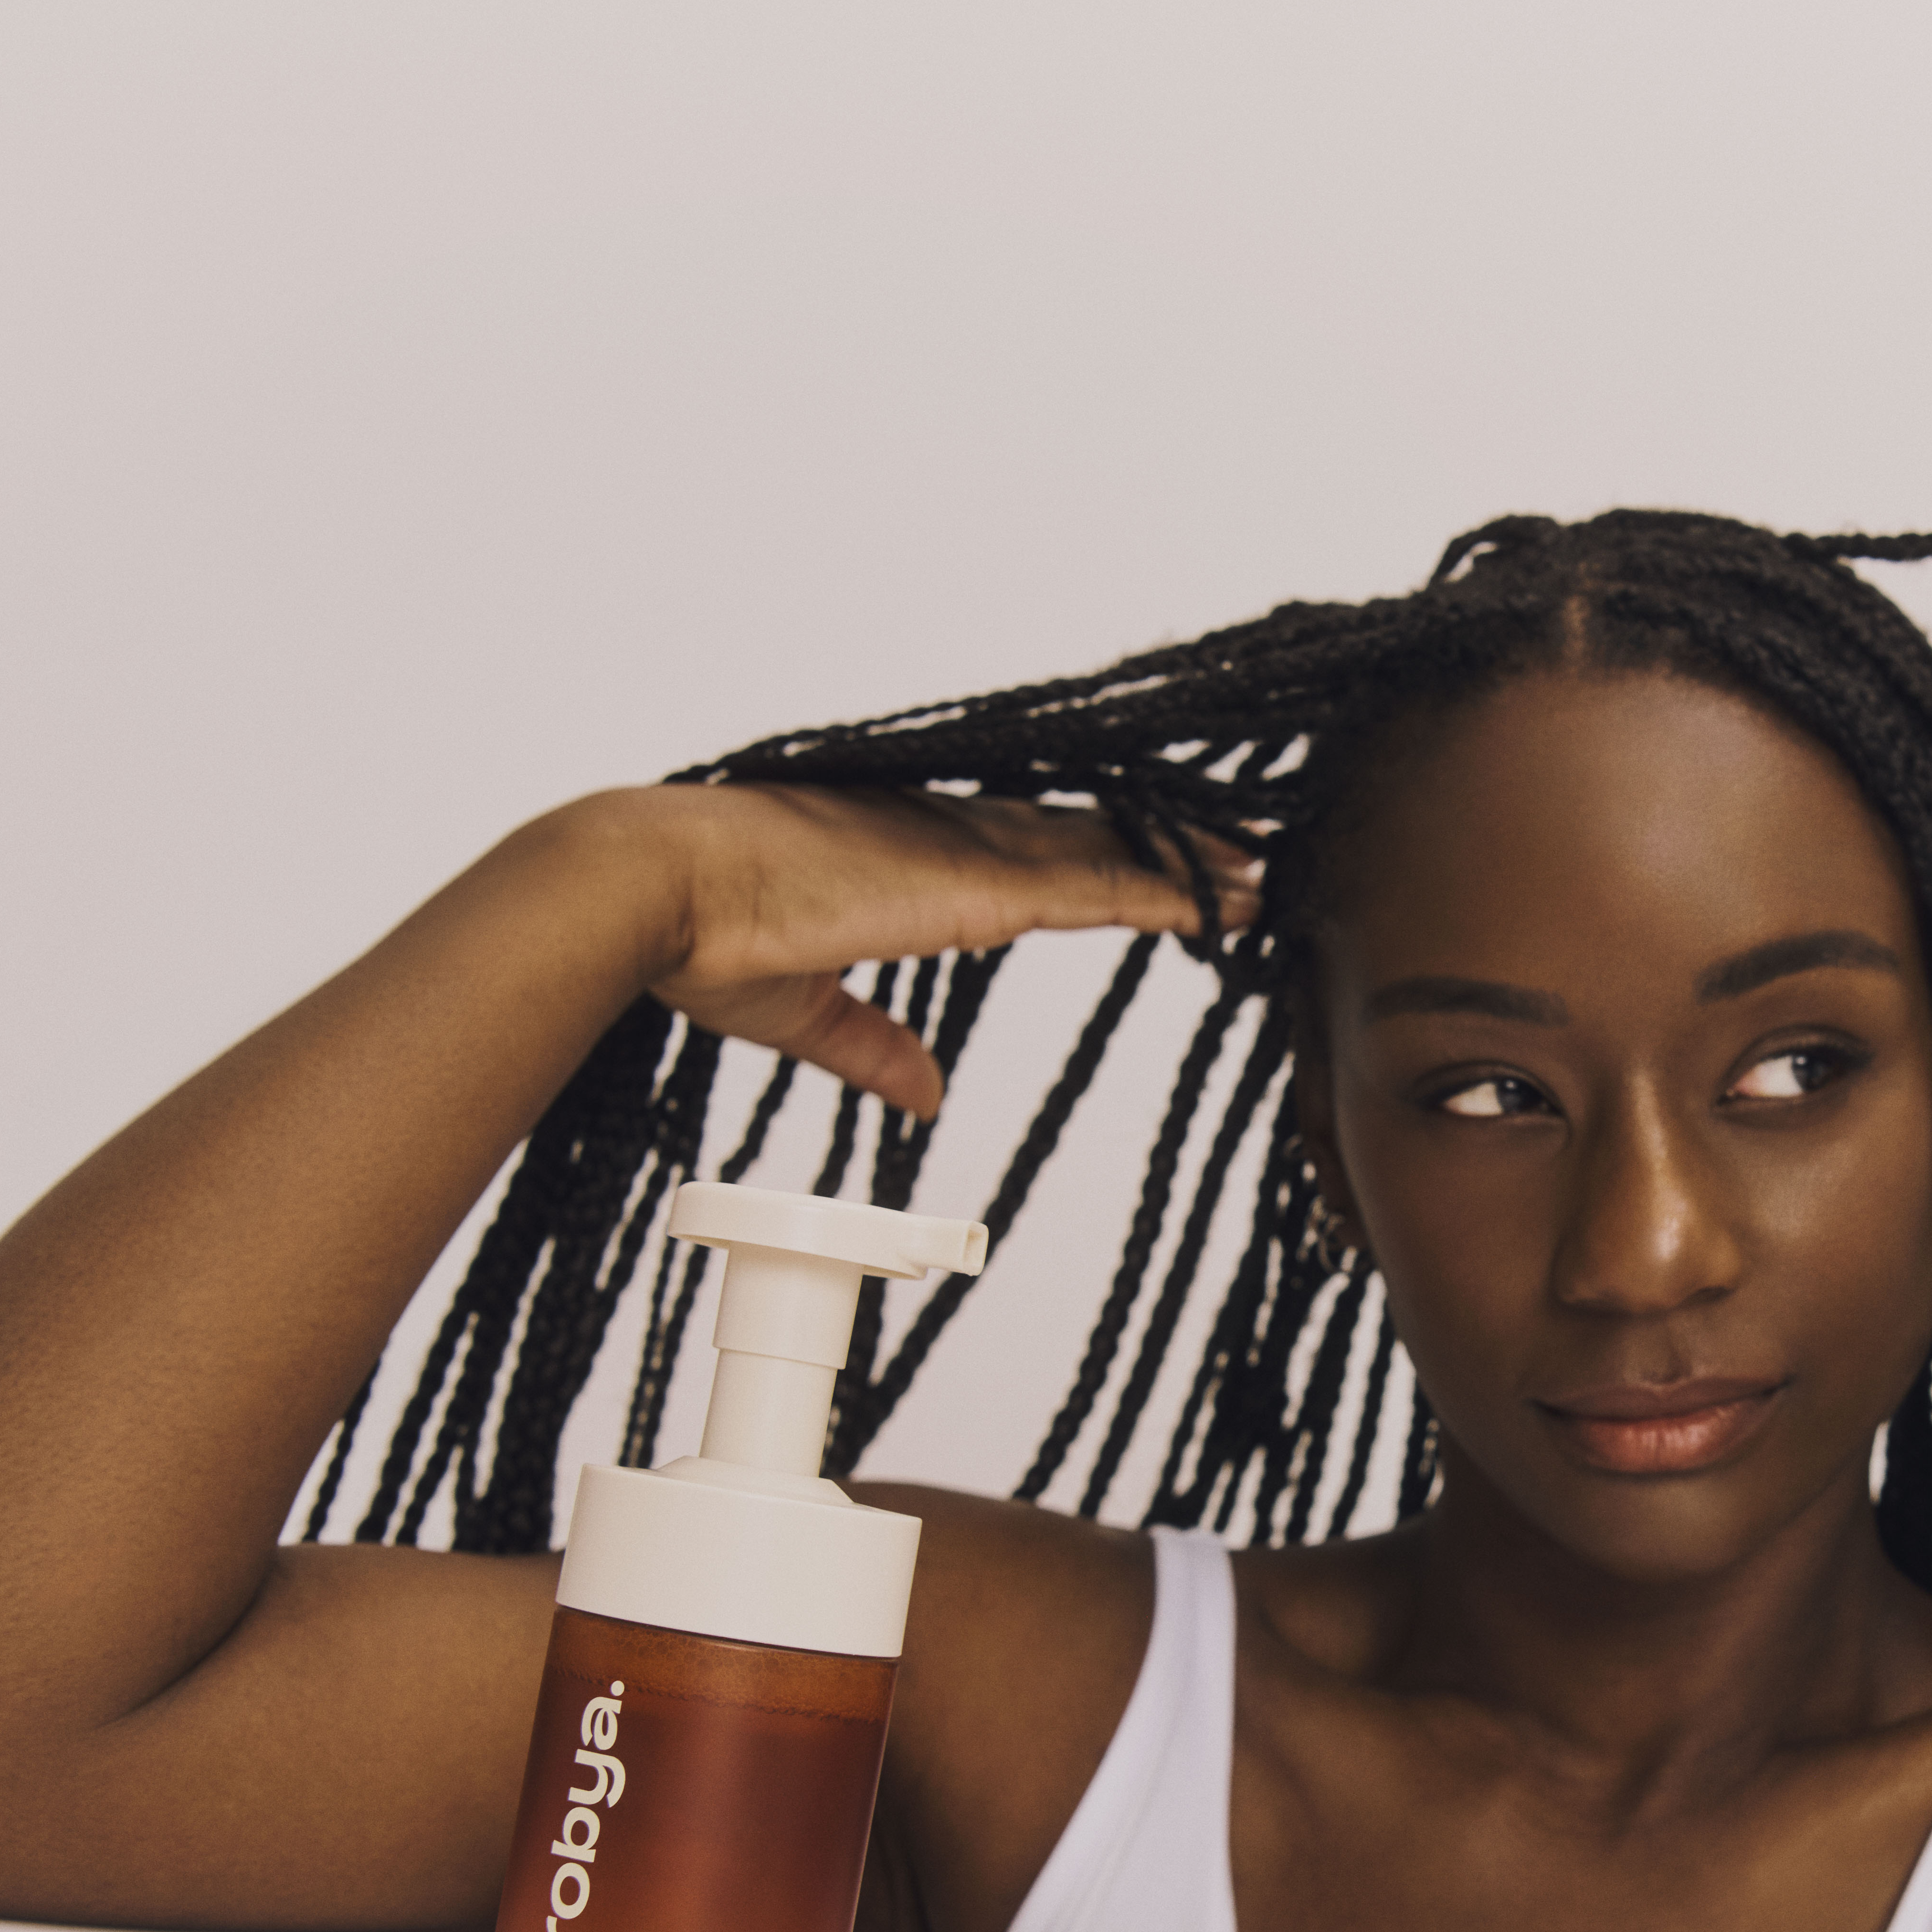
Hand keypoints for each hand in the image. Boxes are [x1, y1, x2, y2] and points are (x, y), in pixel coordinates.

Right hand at [616, 781, 1258, 1115]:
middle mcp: (952, 838)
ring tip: (1275, 868)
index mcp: (914, 861)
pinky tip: (1232, 890)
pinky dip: (1173, 884)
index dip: (1112, 863)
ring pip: (1115, 851)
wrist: (656, 891)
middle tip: (1258, 855)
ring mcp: (968, 850)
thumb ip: (872, 1046)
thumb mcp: (805, 1008)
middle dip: (1179, 850)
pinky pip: (1100, 878)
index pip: (1040, 857)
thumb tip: (926, 1093)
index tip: (1175, 875)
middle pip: (1096, 840)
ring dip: (1198, 865)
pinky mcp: (975, 877)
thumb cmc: (704, 935)